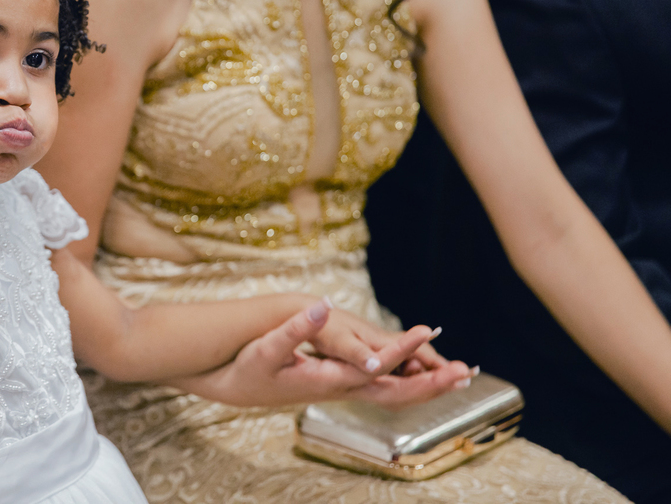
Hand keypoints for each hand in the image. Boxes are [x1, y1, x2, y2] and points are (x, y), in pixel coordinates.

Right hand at [177, 300, 472, 408]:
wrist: (235, 386)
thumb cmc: (248, 367)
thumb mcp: (267, 347)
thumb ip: (295, 328)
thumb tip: (321, 308)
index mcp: (329, 380)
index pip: (375, 368)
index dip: (403, 349)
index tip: (428, 331)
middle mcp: (341, 390)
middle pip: (396, 392)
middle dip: (431, 382)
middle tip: (466, 371)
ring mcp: (342, 391)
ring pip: (394, 393)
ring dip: (425, 384)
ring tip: (455, 373)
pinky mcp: (339, 386)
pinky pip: (384, 388)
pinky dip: (407, 381)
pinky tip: (417, 372)